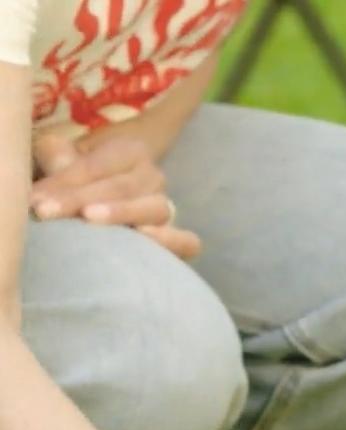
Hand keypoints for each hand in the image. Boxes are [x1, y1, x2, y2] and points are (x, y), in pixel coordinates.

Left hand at [30, 132, 200, 259]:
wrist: (105, 206)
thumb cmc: (80, 183)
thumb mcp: (63, 161)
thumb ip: (57, 159)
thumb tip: (56, 166)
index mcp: (130, 151)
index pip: (97, 165)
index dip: (66, 181)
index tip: (37, 200)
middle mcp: (153, 177)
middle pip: (121, 186)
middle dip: (81, 199)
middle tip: (48, 212)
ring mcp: (169, 208)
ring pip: (154, 208)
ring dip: (122, 213)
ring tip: (90, 220)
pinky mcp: (180, 239)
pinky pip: (186, 240)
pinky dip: (171, 240)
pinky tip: (145, 240)